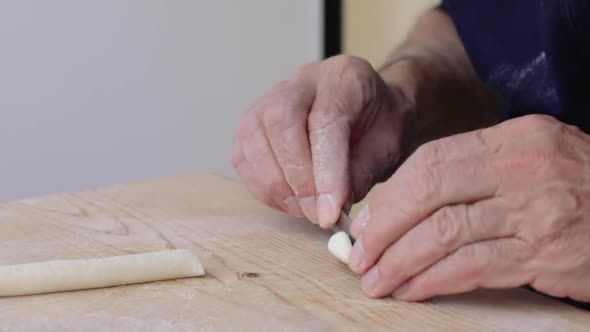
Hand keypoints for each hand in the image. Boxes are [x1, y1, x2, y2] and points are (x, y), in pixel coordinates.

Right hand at [232, 55, 413, 226]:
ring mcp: (271, 97)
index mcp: (345, 78)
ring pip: (253, 135)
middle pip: (280, 120)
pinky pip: (242, 154)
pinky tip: (286, 201)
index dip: (325, 171)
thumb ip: (359, 176)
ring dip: (274, 184)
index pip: (325, 121)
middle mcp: (303, 80)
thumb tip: (329, 209)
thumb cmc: (381, 127)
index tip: (330, 211)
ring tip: (302, 210)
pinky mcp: (253, 122)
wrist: (372, 112)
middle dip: (295, 176)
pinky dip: (260, 185)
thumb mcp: (387, 150)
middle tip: (314, 212)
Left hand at [349, 114, 589, 301]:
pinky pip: (470, 267)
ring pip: (443, 233)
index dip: (390, 194)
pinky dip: (432, 281)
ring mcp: (535, 212)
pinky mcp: (544, 255)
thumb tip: (405, 204)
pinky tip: (412, 291)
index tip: (365, 222)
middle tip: (359, 255)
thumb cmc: (578, 190)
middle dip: (383, 227)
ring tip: (375, 280)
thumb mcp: (533, 163)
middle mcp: (523, 169)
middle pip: (428, 191)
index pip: (431, 159)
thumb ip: (476, 175)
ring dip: (399, 261)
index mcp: (513, 139)